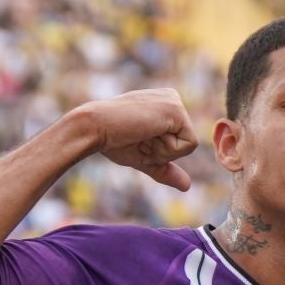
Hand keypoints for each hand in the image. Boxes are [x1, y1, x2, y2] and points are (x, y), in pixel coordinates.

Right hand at [75, 88, 198, 191]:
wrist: (95, 127)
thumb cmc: (113, 141)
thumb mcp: (144, 157)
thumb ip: (165, 168)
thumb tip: (187, 187)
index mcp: (165, 105)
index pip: (180, 141)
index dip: (160, 151)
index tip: (139, 139)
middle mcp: (173, 98)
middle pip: (186, 143)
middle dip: (163, 152)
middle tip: (139, 138)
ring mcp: (175, 101)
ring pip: (189, 145)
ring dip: (163, 151)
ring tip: (142, 135)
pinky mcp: (177, 109)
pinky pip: (190, 144)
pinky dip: (168, 149)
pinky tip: (148, 133)